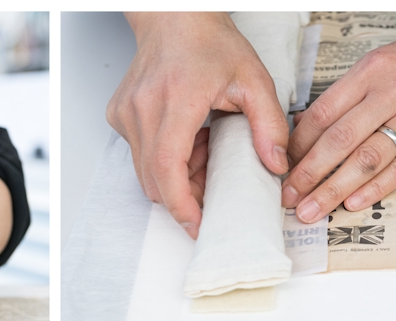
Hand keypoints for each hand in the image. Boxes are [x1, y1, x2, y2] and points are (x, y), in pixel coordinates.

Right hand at [108, 12, 288, 238]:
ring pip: (145, 171)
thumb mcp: (254, 79)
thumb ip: (269, 125)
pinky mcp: (119, 116)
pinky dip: (164, 159)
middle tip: (212, 190)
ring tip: (204, 155)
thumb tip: (276, 165)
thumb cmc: (209, 42)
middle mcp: (143, 109)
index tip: (198, 225)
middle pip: (153, 180)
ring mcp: (126, 113)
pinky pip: (139, 155)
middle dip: (184, 196)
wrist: (174, 18)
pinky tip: (188, 139)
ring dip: (175, 176)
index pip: (167, 167)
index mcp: (176, 100)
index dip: (181, 204)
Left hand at [283, 13, 395, 222]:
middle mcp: (390, 94)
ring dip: (333, 189)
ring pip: (366, 159)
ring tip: (311, 209)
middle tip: (287, 197)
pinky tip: (353, 204)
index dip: (296, 145)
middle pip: (338, 141)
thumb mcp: (381, 63)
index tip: (279, 167)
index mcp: (369, 73)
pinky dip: (375, 189)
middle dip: (306, 174)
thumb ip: (349, 95)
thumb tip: (309, 127)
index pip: (321, 114)